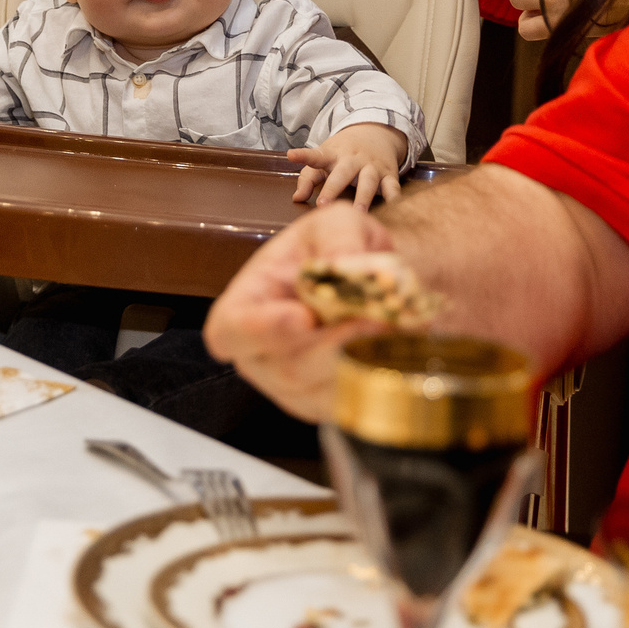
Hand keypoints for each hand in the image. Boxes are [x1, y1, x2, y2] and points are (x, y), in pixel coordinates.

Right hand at [203, 199, 394, 419]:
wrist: (374, 281)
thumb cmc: (341, 248)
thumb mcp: (338, 223)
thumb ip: (338, 238)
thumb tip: (343, 267)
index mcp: (248, 303)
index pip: (230, 329)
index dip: (260, 329)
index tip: (303, 316)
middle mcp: (259, 352)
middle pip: (287, 368)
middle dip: (336, 345)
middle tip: (378, 318)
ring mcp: (291, 386)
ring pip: (323, 391)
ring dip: (364, 360)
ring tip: (396, 328)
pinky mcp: (325, 405)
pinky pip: (349, 404)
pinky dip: (379, 377)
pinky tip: (398, 347)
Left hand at [286, 122, 407, 210]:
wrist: (377, 132)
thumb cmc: (342, 153)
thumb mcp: (324, 159)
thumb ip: (308, 179)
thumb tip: (297, 199)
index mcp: (332, 155)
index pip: (316, 155)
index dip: (304, 155)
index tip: (291, 155)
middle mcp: (353, 160)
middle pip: (342, 173)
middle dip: (333, 188)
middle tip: (324, 206)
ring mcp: (372, 167)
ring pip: (368, 181)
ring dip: (363, 197)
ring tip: (358, 213)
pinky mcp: (389, 174)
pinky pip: (392, 187)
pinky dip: (394, 197)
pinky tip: (393, 209)